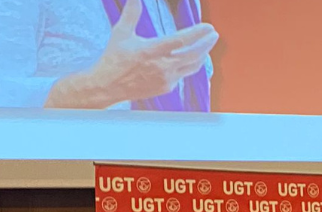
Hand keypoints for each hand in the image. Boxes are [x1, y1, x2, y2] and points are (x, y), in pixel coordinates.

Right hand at [47, 0, 218, 107]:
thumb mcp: (121, 33)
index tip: (208, 27)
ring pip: (192, 67)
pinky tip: (189, 59)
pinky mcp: (167, 88)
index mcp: (152, 50)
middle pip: (194, 55)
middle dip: (207, 44)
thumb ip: (131, 14)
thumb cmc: (114, 58)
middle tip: (213, 34)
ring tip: (206, 46)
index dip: (197, 33)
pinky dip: (189, 65)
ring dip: (202, 55)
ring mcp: (166, 79)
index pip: (182, 40)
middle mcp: (162, 66)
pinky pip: (183, 75)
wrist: (108, 86)